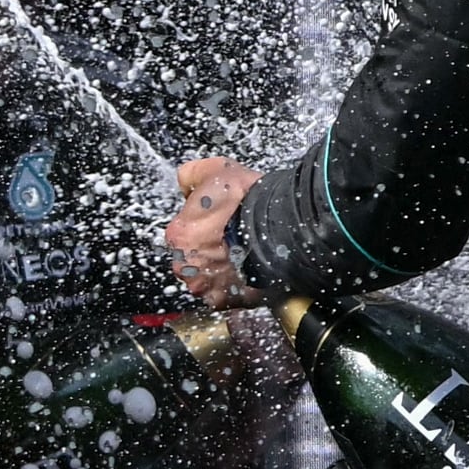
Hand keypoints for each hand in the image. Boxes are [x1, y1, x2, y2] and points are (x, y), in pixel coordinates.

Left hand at [165, 157, 267, 309]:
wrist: (287, 224)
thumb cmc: (254, 200)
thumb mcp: (218, 169)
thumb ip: (193, 176)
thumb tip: (187, 181)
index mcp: (181, 234)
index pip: (183, 232)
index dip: (202, 225)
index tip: (219, 223)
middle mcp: (187, 265)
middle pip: (192, 259)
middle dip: (208, 252)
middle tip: (232, 240)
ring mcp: (208, 286)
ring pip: (207, 279)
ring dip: (221, 271)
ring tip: (243, 257)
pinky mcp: (230, 300)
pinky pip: (227, 295)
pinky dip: (236, 286)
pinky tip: (249, 271)